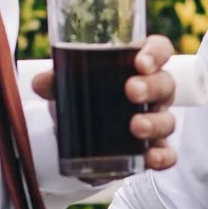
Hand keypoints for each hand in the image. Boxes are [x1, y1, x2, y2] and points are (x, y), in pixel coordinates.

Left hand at [29, 33, 181, 170]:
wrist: (79, 137)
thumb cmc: (83, 97)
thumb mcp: (67, 87)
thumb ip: (55, 82)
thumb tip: (40, 82)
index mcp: (138, 66)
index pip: (159, 49)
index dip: (156, 53)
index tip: (140, 62)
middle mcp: (153, 92)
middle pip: (166, 83)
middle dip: (151, 87)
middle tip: (131, 92)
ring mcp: (155, 121)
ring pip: (167, 120)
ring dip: (154, 123)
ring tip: (135, 128)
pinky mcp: (152, 150)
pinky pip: (167, 153)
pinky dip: (163, 157)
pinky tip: (150, 158)